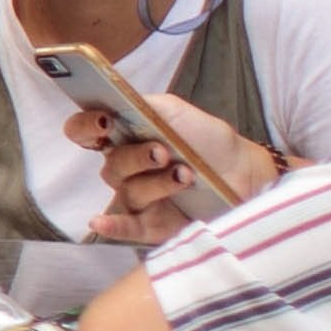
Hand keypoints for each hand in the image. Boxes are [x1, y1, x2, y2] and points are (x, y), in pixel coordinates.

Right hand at [71, 76, 276, 241]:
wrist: (245, 172)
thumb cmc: (208, 141)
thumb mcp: (175, 111)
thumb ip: (141, 104)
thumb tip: (111, 102)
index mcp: (124, 139)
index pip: (85, 133)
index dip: (85, 126)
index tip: (104, 121)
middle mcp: (126, 170)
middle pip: (110, 166)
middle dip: (136, 157)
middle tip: (164, 152)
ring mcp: (138, 199)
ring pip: (128, 192)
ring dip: (155, 183)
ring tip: (185, 176)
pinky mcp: (152, 225)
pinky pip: (125, 228)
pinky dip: (110, 226)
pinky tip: (98, 222)